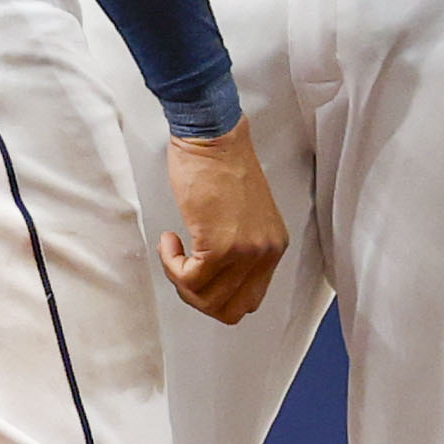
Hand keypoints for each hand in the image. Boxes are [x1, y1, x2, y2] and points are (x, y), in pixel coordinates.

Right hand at [159, 117, 288, 324]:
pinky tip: (170, 241)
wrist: (212, 135)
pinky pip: (189, 279)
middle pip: (229, 309)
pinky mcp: (220, 245)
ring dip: (180, 280)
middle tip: (182, 270)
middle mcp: (265, 252)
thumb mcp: (244, 215)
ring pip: (206, 299)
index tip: (199, 274)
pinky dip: (171, 266)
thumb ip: (239, 246)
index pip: (249, 299)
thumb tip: (217, 276)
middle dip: (197, 297)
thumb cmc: (220, 162)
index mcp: (273, 245)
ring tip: (174, 250)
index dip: (216, 295)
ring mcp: (245, 251)